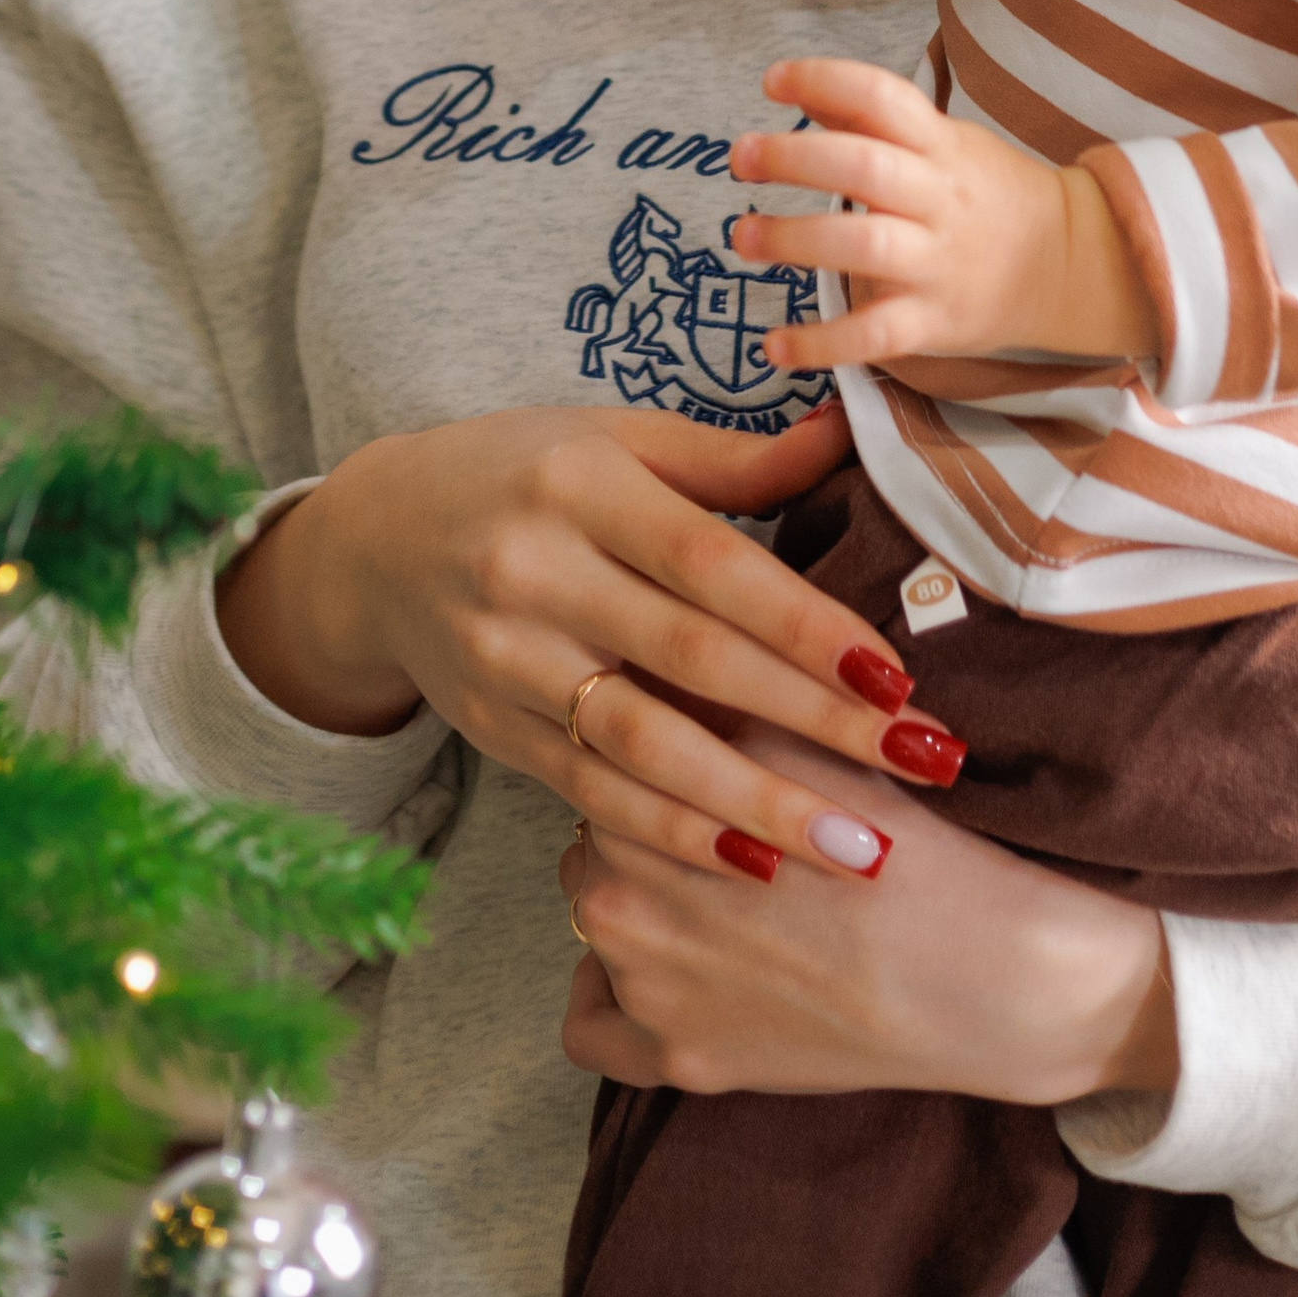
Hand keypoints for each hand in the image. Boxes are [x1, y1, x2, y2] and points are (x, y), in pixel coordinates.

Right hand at [216, 402, 973, 885]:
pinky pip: (593, 793)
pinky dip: (673, 834)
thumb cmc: (522, 472)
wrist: (375, 540)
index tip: (896, 676)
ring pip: (645, 747)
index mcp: (583, 486)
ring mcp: (511, 662)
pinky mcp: (497, 730)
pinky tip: (752, 866)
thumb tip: (849, 430)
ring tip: (856, 848)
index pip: (711, 564)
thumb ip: (732, 457)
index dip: (803, 624)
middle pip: (693, 661)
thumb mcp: (615, 438)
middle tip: (921, 766)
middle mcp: (539, 575)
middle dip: (814, 723)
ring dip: (756, 804)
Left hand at [562, 723, 1175, 1108]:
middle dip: (650, 821)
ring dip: (641, 899)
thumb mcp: (795, 725)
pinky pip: (591, 1029)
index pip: (611, 751)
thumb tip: (647, 644)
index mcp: (634, 798)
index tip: (708, 751)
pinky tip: (669, 971)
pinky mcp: (674, 1062)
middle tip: (727, 819)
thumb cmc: (895, 832)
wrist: (980, 968)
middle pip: (598, 836)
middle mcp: (613, 896)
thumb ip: (707, 686)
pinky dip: (614, 1001)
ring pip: (597, 924)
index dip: (665, 745)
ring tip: (717, 891)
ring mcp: (641, 989)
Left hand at [730, 59, 1159, 370]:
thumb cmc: (991, 195)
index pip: (883, 98)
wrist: (1070, 265)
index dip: (825, 80)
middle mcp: (939, 199)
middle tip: (740, 156)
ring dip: (795, 240)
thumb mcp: (946, 143)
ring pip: (864, 247)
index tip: (772, 81)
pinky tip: (775, 345)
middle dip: (794, 158)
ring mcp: (938, 263)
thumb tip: (804, 94)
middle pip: (866, 168)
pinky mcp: (935, 322)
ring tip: (744, 235)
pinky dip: (823, 343)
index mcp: (941, 146)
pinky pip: (875, 334)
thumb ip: (876, 123)